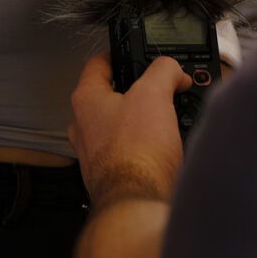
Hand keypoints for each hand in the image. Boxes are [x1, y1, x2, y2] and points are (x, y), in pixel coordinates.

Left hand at [67, 53, 190, 209]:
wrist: (139, 204)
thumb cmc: (135, 154)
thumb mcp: (154, 95)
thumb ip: (163, 71)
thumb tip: (172, 69)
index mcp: (86, 100)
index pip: (98, 64)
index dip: (119, 54)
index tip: (134, 53)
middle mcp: (85, 127)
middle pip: (113, 96)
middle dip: (140, 92)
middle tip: (162, 90)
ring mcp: (97, 153)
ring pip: (123, 126)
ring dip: (147, 121)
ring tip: (170, 120)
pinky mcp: (113, 174)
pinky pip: (131, 151)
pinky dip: (149, 147)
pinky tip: (167, 149)